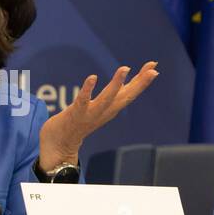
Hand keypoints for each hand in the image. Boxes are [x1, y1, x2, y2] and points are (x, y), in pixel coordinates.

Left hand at [38, 62, 159, 168]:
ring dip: (116, 84)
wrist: (59, 147)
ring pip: (107, 99)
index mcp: (110, 109)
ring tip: (125, 68)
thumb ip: (109, 97)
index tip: (153, 67)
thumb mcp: (99, 108)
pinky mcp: (75, 114)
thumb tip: (121, 84)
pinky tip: (92, 77)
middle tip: (153, 70)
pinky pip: (83, 101)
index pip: (129, 93)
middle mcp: (104, 112)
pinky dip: (88, 90)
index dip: (142, 81)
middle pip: (125, 97)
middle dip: (139, 83)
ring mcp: (90, 114)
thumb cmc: (78, 124)